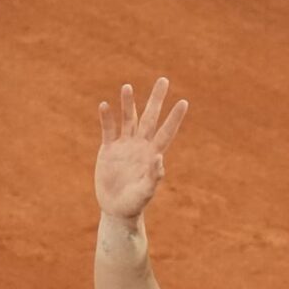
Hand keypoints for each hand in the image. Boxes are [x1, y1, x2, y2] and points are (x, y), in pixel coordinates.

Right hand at [96, 78, 189, 219]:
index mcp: (153, 154)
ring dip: (129, 104)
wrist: (116, 209)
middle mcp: (141, 145)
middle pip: (150, 118)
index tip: (184, 102)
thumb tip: (159, 158)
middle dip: (156, 100)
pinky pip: (108, 129)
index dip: (174, 118)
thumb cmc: (135, 203)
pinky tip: (105, 105)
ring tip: (128, 87)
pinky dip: (107, 118)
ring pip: (129, 119)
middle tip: (164, 80)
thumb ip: (154, 177)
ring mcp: (124, 145)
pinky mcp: (108, 149)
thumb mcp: (146, 192)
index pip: (166, 132)